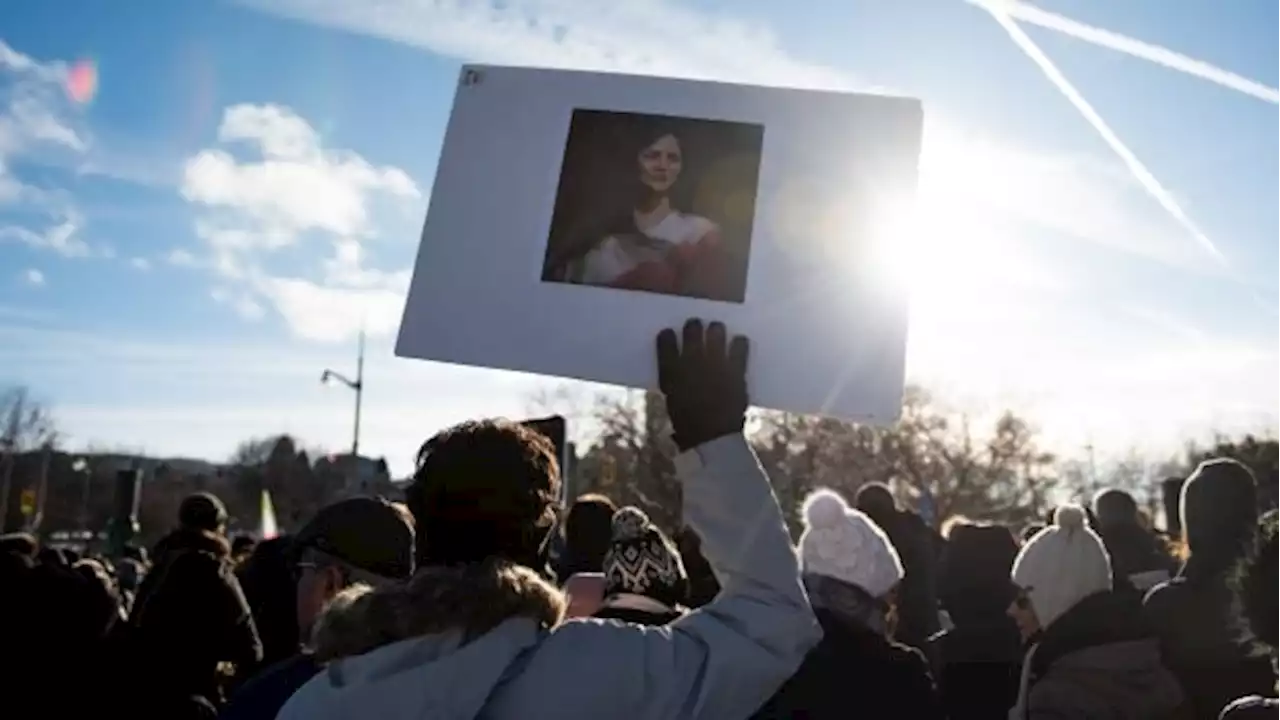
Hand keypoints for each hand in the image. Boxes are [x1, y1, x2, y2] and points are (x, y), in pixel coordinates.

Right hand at [656, 319, 748, 451]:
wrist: (711, 439)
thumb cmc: (687, 424)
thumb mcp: (672, 400)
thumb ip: (673, 380)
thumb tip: (677, 366)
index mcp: (671, 370)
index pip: (665, 340)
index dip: (667, 335)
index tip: (668, 333)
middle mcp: (692, 361)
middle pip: (692, 330)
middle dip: (693, 326)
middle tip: (696, 326)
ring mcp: (716, 363)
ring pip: (716, 331)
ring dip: (716, 330)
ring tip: (717, 330)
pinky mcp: (736, 370)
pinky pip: (739, 346)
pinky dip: (739, 342)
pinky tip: (738, 341)